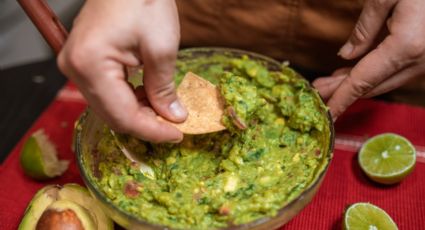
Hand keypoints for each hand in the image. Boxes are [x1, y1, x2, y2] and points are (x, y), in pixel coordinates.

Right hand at [58, 0, 186, 142]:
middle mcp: (74, 69)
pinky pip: (106, 92)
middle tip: (174, 126)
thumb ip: (164, 88)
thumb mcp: (161, 47)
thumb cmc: (143, 0)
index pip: (122, 116)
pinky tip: (148, 95)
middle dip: (146, 124)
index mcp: (90, 65)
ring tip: (165, 109)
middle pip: (112, 116)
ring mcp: (76, 65)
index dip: (152, 131)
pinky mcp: (84, 61)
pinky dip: (129, 99)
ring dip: (138, 113)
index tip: (177, 135)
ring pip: (109, 107)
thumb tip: (172, 117)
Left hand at [313, 0, 424, 119]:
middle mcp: (419, 60)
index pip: (363, 81)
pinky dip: (372, 75)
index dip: (341, 99)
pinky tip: (353, 72)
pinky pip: (396, 71)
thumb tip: (346, 55)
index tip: (326, 115)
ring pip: (385, 81)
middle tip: (317, 91)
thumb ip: (365, 28)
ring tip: (329, 83)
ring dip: (356, 84)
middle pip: (372, 85)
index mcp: (406, 46)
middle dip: (342, 91)